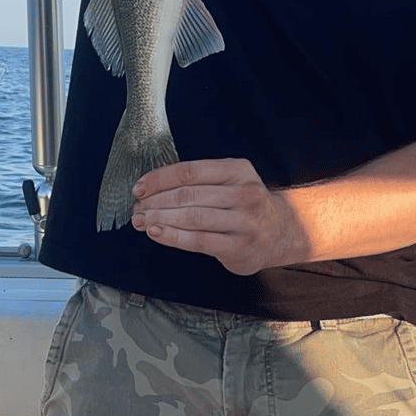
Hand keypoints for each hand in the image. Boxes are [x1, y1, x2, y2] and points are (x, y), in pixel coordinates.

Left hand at [131, 158, 305, 274]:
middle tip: (136, 207)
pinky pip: (198, 240)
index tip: (139, 187)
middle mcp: (243, 193)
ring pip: (191, 217)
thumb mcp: (231, 180)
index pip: (189, 171)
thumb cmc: (244, 204)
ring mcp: (243, 221)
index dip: (160, 179)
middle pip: (188, 194)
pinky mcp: (238, 246)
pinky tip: (156, 233)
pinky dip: (173, 237)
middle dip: (155, 201)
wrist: (279, 232)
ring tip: (141, 221)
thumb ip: (200, 179)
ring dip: (160, 219)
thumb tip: (153, 185)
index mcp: (237, 170)